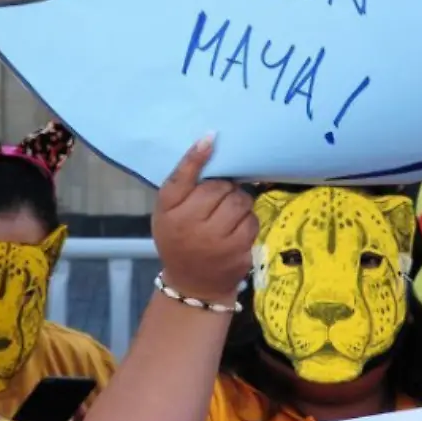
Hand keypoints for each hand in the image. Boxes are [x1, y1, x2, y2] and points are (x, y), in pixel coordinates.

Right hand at [152, 137, 255, 304]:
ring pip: (242, 203)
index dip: (199, 156)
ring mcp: (219, 243)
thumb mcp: (168, 208)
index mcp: (172, 212)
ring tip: (227, 214)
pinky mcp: (240, 255)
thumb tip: (209, 138)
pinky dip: (247, 222)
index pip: (187, 177)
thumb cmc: (178, 236)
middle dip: (225, 189)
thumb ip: (185, 176)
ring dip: (239, 204)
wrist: (192, 283)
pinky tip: (235, 230)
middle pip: (223, 189)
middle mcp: (194, 227)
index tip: (212, 137)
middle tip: (218, 199)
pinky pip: (253, 223)